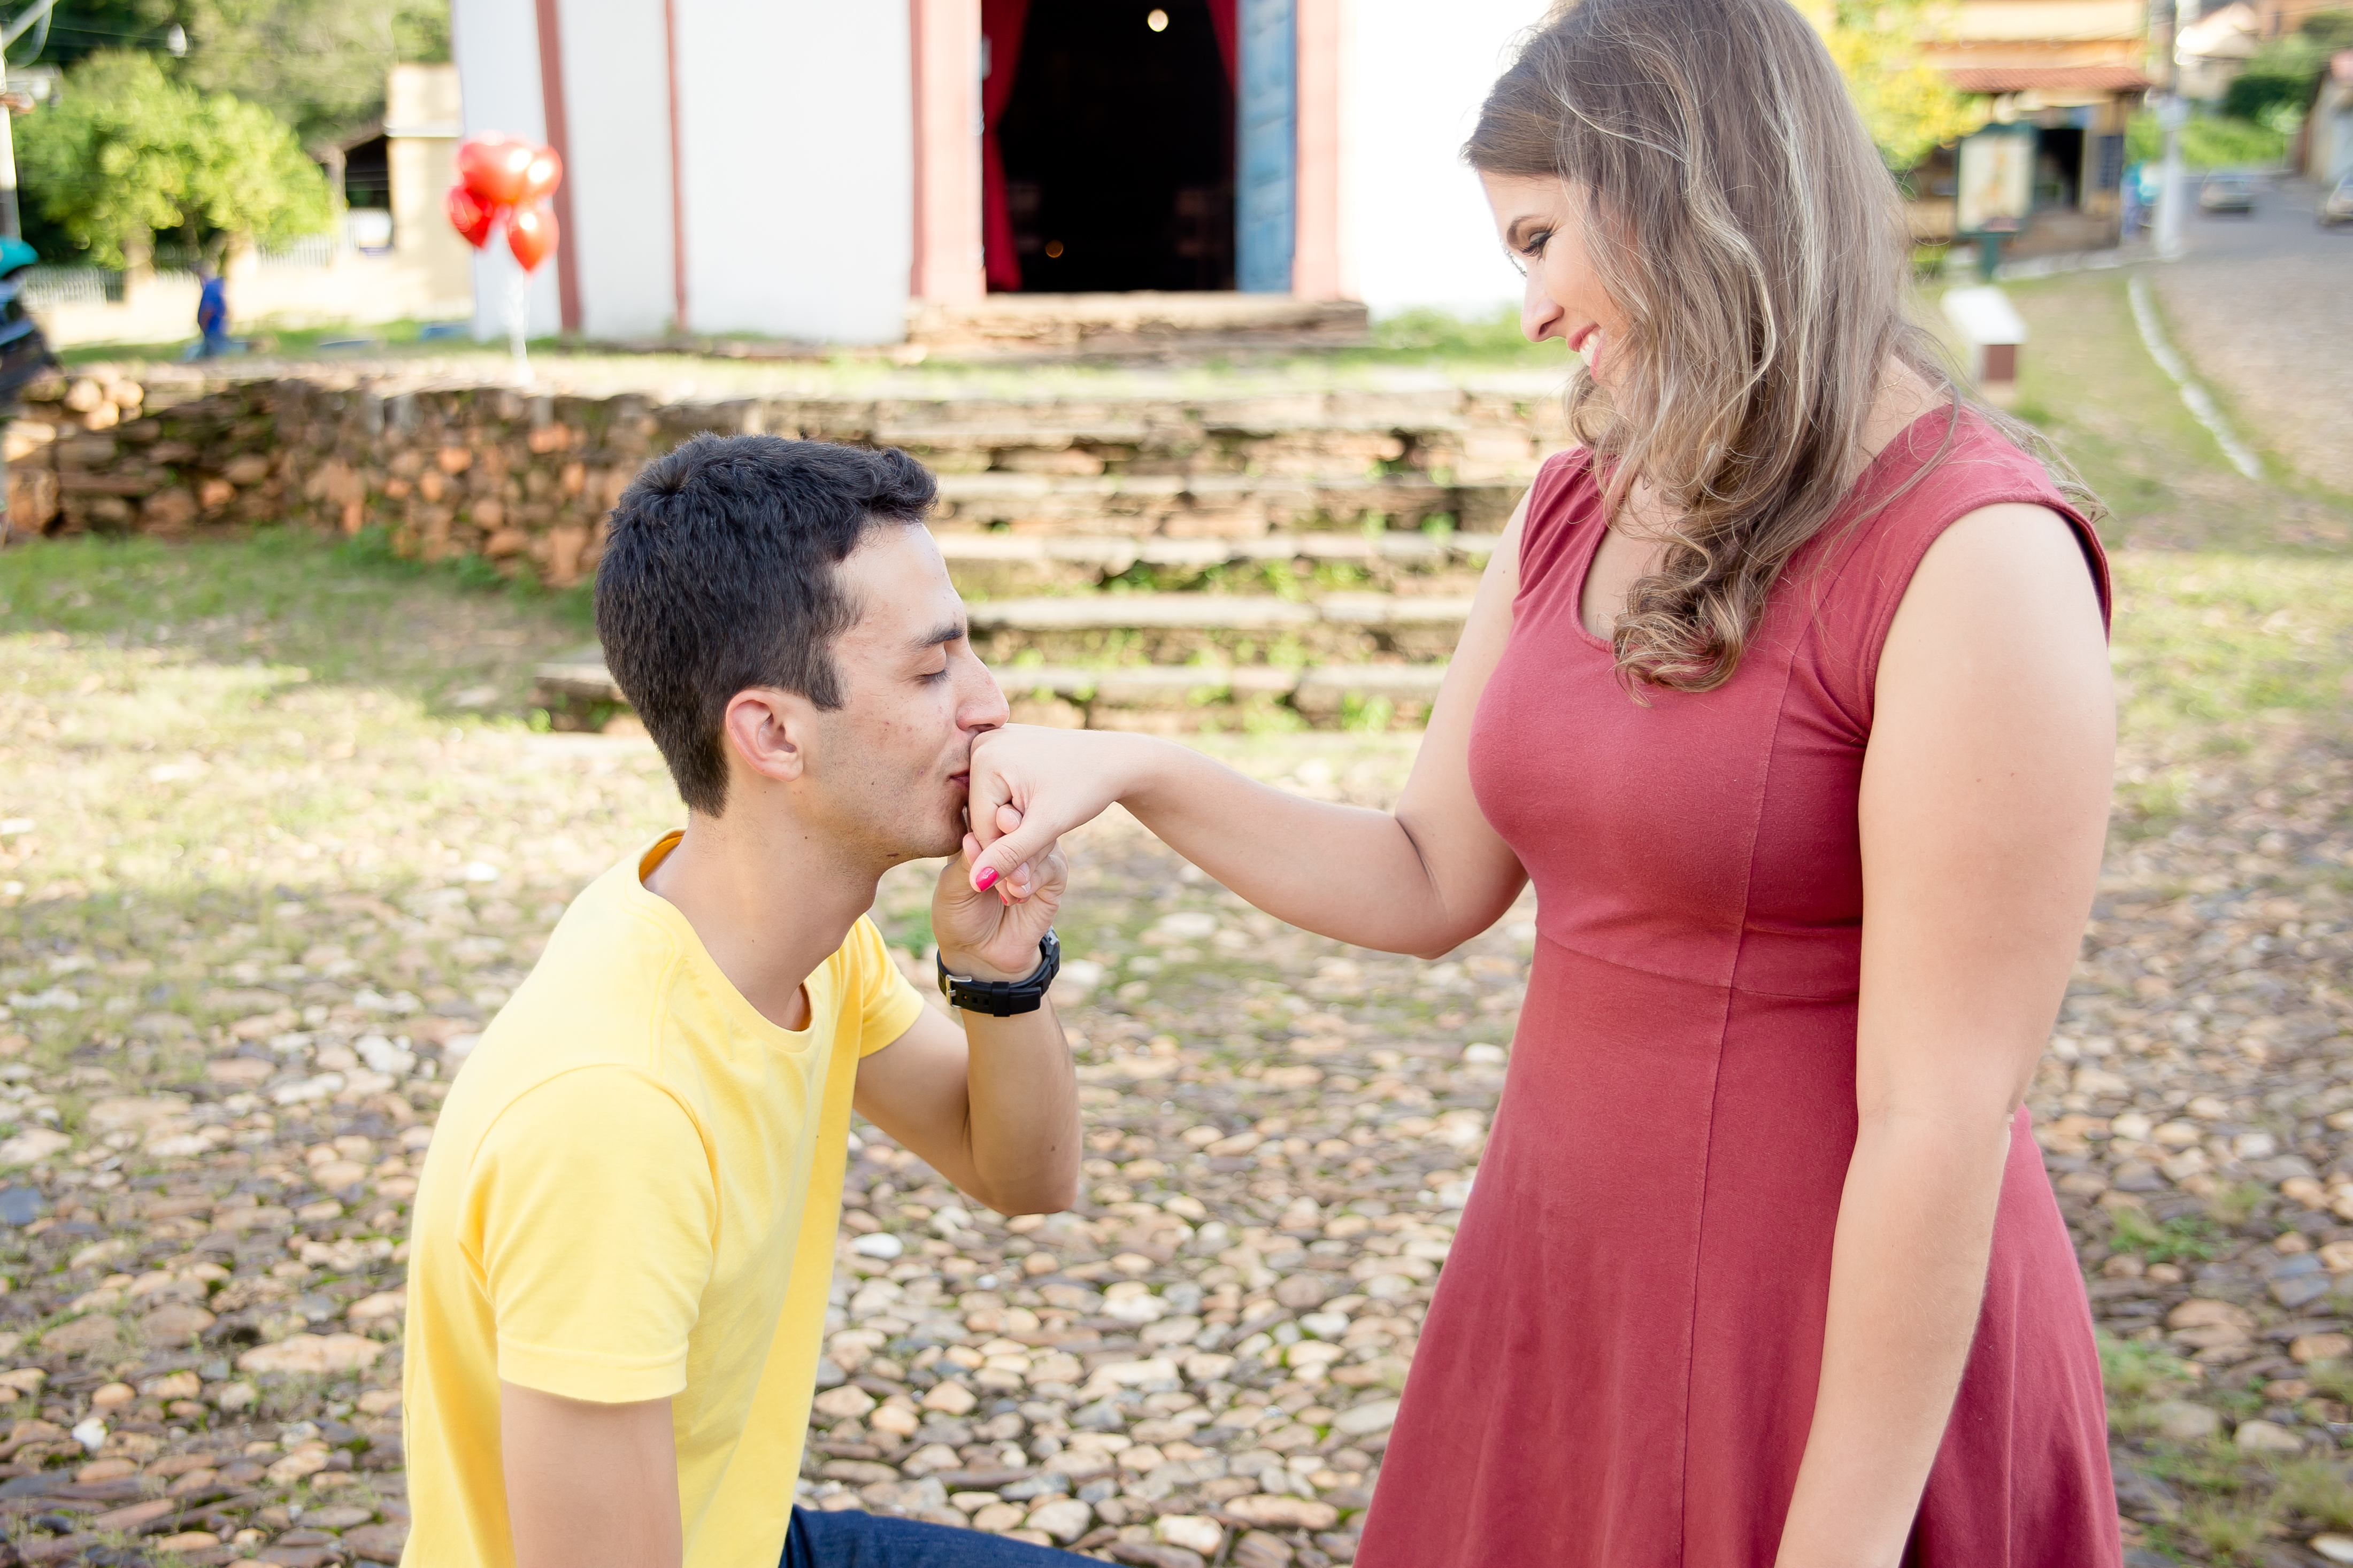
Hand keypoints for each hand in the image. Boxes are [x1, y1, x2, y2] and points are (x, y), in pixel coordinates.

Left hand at [932, 804, 1067, 981]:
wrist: (981, 954)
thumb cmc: (959, 915)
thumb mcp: (952, 888)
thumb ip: (966, 863)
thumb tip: (972, 837)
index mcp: (983, 833)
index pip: (990, 810)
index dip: (991, 807)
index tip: (991, 808)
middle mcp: (1012, 839)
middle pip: (1021, 818)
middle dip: (1014, 821)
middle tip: (1007, 822)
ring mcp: (1034, 856)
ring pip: (1041, 839)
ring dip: (1023, 855)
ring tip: (1008, 878)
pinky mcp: (1052, 878)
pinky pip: (1052, 867)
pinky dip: (1034, 878)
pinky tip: (1018, 893)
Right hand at [962, 725, 1142, 895]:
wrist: (1113, 759)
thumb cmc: (1086, 788)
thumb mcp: (1047, 824)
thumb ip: (1010, 854)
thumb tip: (976, 882)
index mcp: (985, 756)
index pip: (980, 826)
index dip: (1000, 862)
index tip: (1015, 890)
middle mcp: (982, 745)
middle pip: (983, 815)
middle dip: (1004, 848)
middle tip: (1023, 886)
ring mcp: (992, 742)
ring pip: (991, 805)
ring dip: (1008, 833)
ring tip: (1031, 860)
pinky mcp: (1003, 747)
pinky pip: (999, 790)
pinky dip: (1013, 811)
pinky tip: (1033, 826)